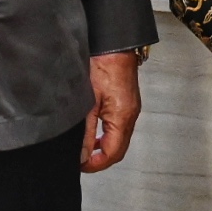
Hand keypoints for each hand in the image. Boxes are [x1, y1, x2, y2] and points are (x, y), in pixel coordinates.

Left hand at [81, 52, 141, 172]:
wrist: (114, 45)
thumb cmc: (102, 65)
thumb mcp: (88, 101)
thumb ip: (86, 130)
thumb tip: (82, 153)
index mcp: (122, 117)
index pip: (113, 153)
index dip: (96, 164)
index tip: (80, 166)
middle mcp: (130, 115)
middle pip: (118, 150)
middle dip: (100, 159)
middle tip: (81, 161)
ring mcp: (131, 109)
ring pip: (119, 139)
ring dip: (104, 148)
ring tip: (85, 150)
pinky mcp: (127, 103)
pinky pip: (120, 128)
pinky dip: (108, 136)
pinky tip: (95, 133)